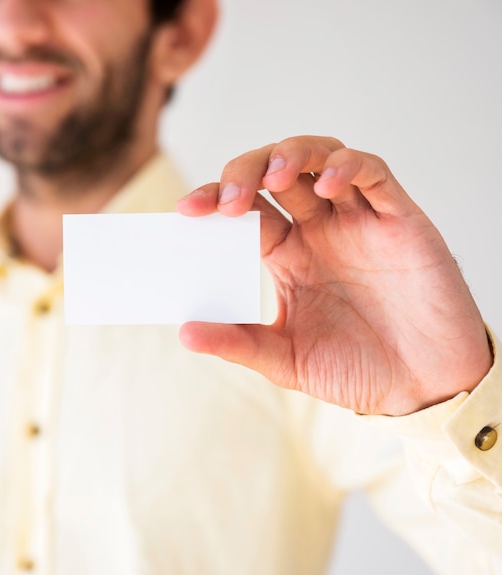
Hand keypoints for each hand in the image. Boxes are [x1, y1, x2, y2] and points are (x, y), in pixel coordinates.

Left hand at [177, 136, 491, 415]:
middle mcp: (319, 231)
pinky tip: (326, 186)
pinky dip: (348, 168)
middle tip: (228, 200)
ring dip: (292, 155)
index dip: (214, 201)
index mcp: (288, 256)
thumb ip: (238, 343)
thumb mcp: (285, 360)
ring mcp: (358, 221)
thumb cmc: (355, 369)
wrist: (421, 388)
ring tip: (272, 177)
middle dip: (246, 172)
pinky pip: (374, 175)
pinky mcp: (399, 220)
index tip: (186, 211)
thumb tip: (185, 332)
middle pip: (276, 172)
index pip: (245, 212)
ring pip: (322, 157)